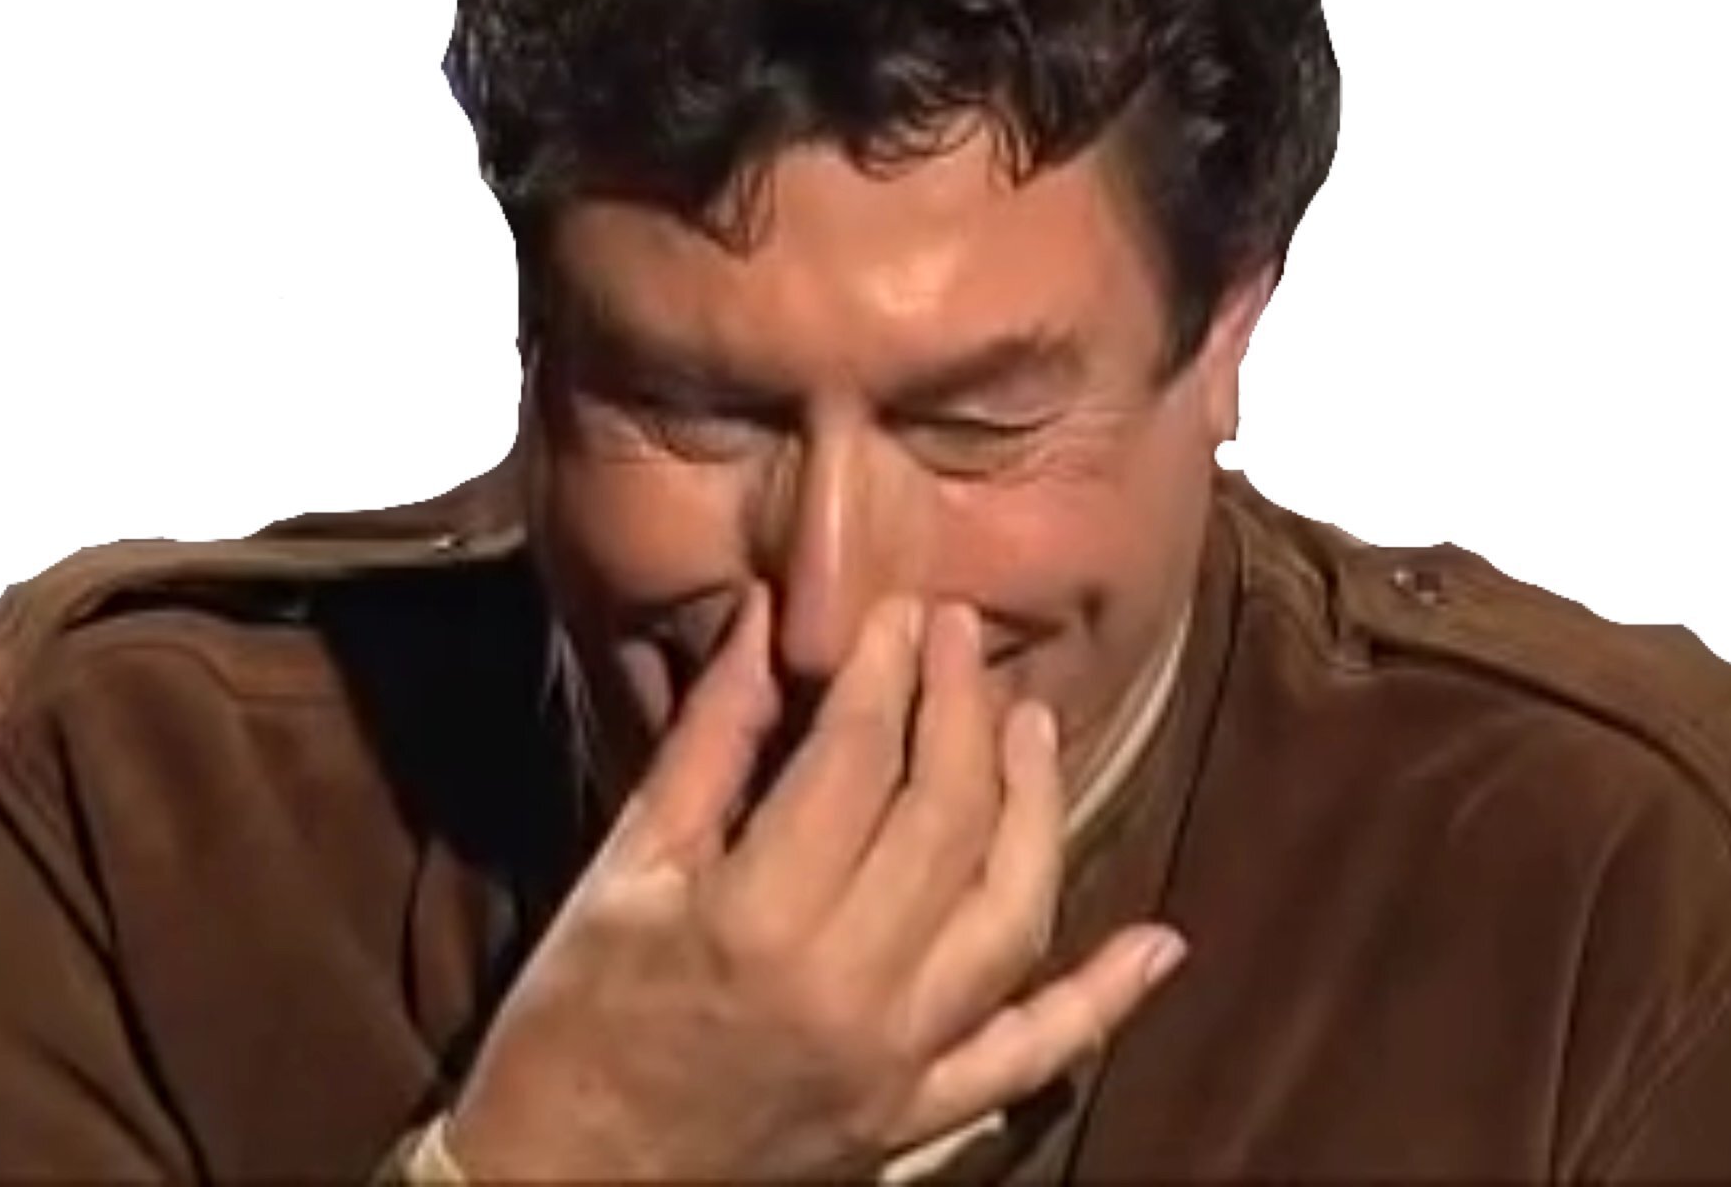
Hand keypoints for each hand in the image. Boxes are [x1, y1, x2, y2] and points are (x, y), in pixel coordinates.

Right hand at [446, 587, 1185, 1180]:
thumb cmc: (571, 1024)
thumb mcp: (620, 874)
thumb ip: (703, 745)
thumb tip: (763, 624)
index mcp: (758, 920)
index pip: (855, 761)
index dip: (883, 671)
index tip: (898, 612)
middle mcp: (849, 990)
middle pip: (944, 821)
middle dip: (961, 711)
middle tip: (961, 635)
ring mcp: (898, 1061)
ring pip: (1009, 917)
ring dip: (1036, 810)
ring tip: (1036, 726)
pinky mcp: (916, 1118)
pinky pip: (1030, 1057)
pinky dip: (1102, 1002)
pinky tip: (1158, 943)